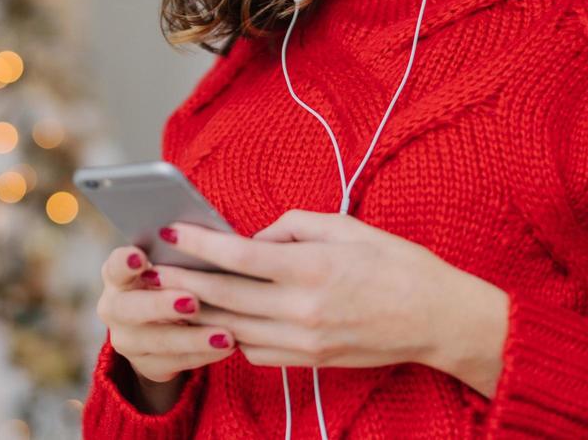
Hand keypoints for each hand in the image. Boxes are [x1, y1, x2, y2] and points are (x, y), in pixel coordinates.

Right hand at [95, 244, 238, 387]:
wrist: (158, 324)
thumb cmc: (171, 279)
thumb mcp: (168, 265)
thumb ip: (179, 256)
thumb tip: (214, 239)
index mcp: (117, 275)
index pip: (115, 266)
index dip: (125, 262)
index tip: (140, 257)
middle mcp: (115, 308)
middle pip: (130, 308)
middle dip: (161, 305)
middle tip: (192, 301)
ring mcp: (128, 340)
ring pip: (158, 341)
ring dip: (193, 338)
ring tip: (225, 335)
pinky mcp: (147, 365)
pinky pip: (177, 363)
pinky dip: (204, 354)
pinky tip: (228, 346)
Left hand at [153, 210, 496, 374]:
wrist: (438, 319)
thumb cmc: (395, 264)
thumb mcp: (346, 226)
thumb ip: (293, 226)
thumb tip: (254, 234)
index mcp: (311, 267)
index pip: (237, 254)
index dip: (198, 243)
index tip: (169, 230)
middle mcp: (302, 308)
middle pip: (224, 295)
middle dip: (181, 279)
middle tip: (149, 265)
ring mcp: (304, 340)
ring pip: (232, 327)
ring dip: (197, 310)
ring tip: (169, 292)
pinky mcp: (309, 361)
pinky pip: (255, 351)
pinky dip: (231, 334)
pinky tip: (216, 318)